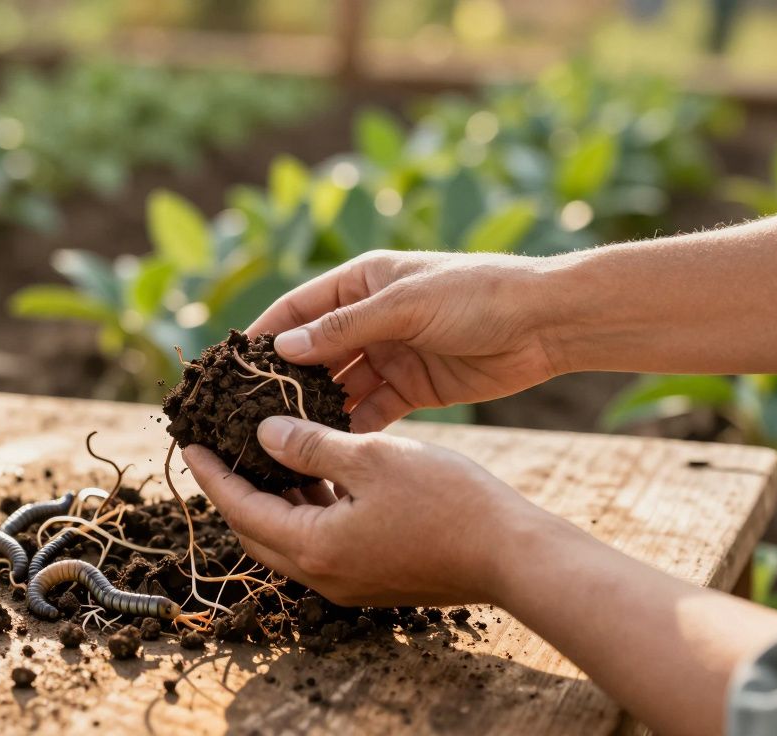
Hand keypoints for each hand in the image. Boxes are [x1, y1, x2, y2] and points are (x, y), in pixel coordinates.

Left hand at [183, 415, 551, 606]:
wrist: (512, 554)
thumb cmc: (446, 501)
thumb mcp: (369, 457)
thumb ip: (309, 445)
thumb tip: (263, 435)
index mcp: (312, 546)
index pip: (240, 509)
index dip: (212, 475)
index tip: (190, 444)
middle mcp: (322, 575)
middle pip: (257, 531)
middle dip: (234, 491)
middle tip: (219, 450)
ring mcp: (348, 582)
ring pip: (290, 537)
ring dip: (274, 499)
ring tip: (264, 453)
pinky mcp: (373, 577)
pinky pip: (321, 542)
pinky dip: (309, 508)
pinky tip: (319, 474)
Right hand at [248, 250, 559, 431]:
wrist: (546, 324)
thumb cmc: (478, 295)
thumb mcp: (406, 305)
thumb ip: (344, 328)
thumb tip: (283, 349)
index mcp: (363, 282)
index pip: (298, 309)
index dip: (263, 336)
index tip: (230, 368)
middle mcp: (370, 317)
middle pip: (314, 351)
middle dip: (284, 381)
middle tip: (248, 414)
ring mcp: (390, 353)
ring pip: (339, 385)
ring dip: (315, 408)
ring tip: (281, 438)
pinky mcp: (413, 387)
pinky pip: (370, 409)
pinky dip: (351, 427)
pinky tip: (328, 449)